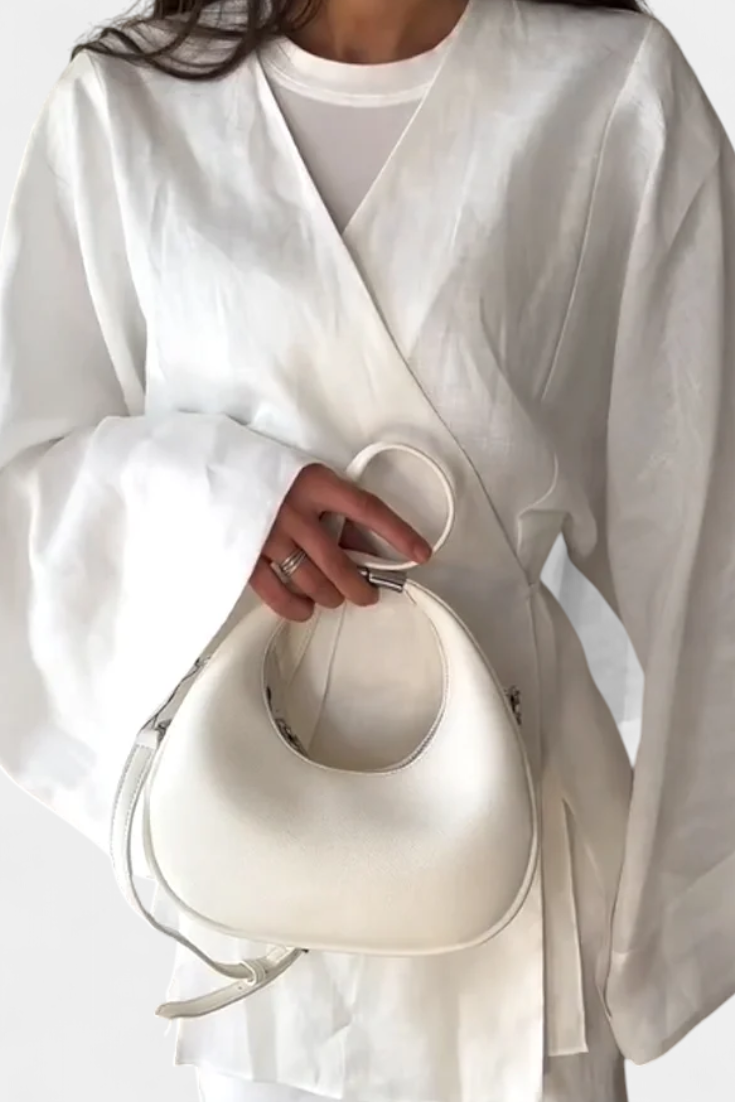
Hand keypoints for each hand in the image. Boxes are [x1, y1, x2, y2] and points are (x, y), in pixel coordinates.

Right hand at [249, 463, 432, 620]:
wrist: (213, 469)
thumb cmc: (269, 476)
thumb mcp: (308, 479)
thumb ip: (335, 508)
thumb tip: (362, 547)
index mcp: (316, 483)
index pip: (368, 510)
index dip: (398, 534)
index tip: (421, 553)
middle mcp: (294, 510)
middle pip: (340, 562)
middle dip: (360, 587)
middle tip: (368, 595)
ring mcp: (268, 535)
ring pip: (313, 582)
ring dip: (331, 597)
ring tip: (335, 598)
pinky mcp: (246, 555)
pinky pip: (277, 594)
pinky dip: (297, 608)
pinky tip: (307, 609)